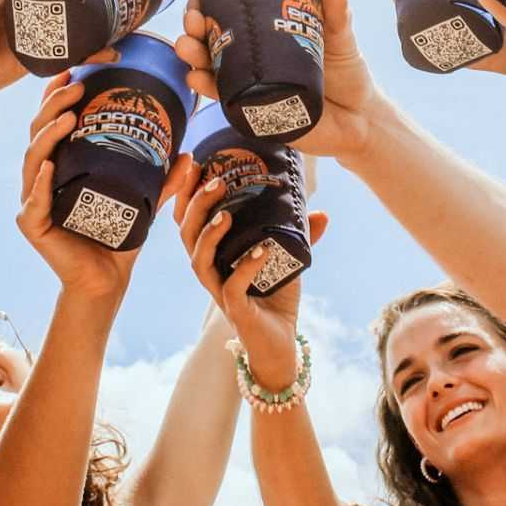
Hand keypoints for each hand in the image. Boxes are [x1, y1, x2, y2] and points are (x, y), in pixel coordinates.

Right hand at [15, 76, 194, 298]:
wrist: (108, 279)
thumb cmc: (121, 235)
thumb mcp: (146, 200)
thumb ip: (165, 179)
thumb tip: (189, 154)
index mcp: (64, 161)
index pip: (57, 117)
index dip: (63, 90)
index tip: (82, 66)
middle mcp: (42, 174)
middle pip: (40, 130)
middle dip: (54, 102)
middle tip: (76, 84)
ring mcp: (33, 198)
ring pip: (32, 158)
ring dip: (47, 134)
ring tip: (68, 116)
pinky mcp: (32, 224)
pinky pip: (33, 200)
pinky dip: (39, 183)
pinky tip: (48, 167)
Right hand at [173, 0, 388, 159]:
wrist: (360, 118)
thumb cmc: (346, 74)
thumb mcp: (340, 41)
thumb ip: (337, 18)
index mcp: (267, 39)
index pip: (229, 20)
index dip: (208, 8)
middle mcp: (252, 63)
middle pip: (211, 44)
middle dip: (193, 31)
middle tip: (194, 21)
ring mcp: (251, 88)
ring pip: (210, 70)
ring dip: (193, 57)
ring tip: (187, 46)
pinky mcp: (255, 113)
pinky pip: (225, 100)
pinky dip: (208, 88)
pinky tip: (197, 78)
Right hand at [177, 173, 328, 388]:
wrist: (280, 343)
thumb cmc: (274, 297)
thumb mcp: (286, 259)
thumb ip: (299, 235)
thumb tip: (320, 211)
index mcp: (214, 252)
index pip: (189, 218)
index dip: (185, 192)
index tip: (193, 161)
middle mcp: (210, 270)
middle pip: (186, 234)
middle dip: (195, 206)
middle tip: (214, 181)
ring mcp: (218, 291)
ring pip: (199, 260)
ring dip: (210, 235)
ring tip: (226, 213)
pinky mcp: (235, 311)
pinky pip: (231, 288)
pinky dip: (246, 268)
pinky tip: (261, 251)